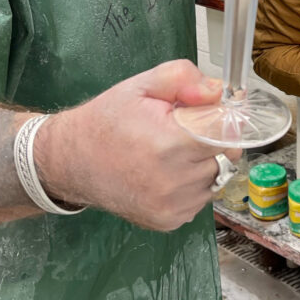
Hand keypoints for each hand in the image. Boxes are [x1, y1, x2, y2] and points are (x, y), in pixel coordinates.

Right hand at [38, 60, 240, 230]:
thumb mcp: (141, 85)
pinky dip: (192, 184)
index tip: (210, 113)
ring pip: (215, 178)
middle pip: (226, 156)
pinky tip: (167, 172)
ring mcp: (172, 206)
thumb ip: (182, 78)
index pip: (227, 133)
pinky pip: (200, 198)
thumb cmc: (107, 120)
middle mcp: (174, 181)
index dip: (222, 119)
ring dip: (204, 163)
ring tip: (172, 152)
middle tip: (186, 130)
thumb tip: (217, 91)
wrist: (72, 161)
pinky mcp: (169, 221)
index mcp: (169, 144)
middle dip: (214, 140)